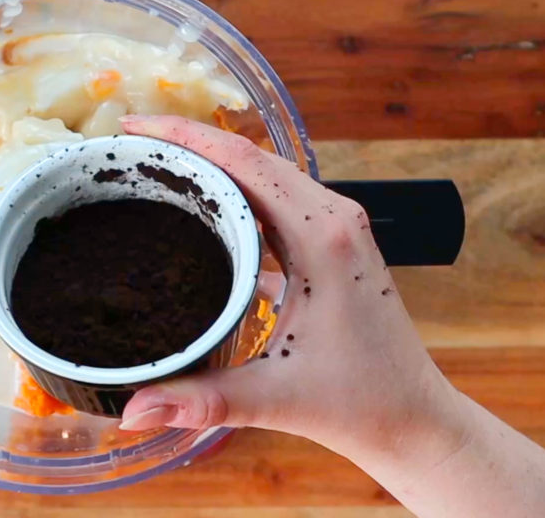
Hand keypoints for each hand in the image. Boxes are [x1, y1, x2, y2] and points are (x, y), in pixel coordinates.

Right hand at [117, 115, 463, 459]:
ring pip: (262, 174)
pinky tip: (198, 206)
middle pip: (250, 156)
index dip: (185, 135)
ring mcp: (336, 228)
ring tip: (154, 165)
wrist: (415, 418)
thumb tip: (131, 410)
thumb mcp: (275, 398)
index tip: (134, 126)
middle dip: (188, 141)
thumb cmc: (362, 403)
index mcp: (324, 236)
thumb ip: (200, 400)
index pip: (244, 161)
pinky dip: (232, 192)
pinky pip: (274, 200)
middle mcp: (334, 218)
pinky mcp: (330, 244)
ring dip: (211, 162)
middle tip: (129, 146)